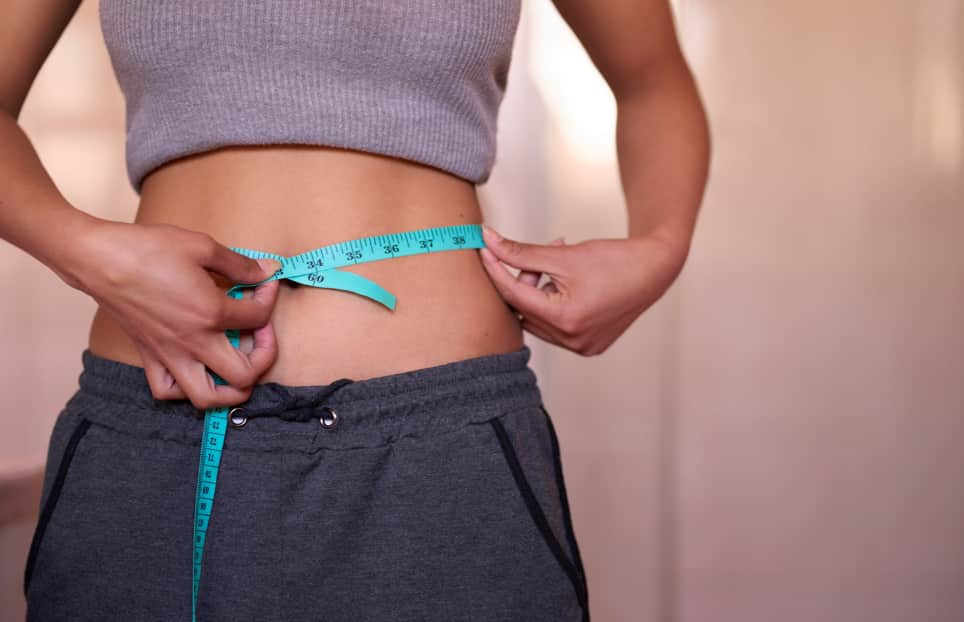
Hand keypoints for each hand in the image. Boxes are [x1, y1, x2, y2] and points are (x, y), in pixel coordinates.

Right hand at [68, 219, 281, 408]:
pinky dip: (186, 389)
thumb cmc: (148, 249)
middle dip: (265, 358)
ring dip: (230, 389)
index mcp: (210, 314)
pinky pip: (168, 390)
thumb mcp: (202, 246)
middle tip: (262, 333)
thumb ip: (240, 264)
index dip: (269, 297)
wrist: (99, 259)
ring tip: (236, 364)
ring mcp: (170, 355)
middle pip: (243, 375)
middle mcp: (193, 343)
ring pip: (207, 398)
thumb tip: (268, 271)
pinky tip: (196, 367)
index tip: (264, 282)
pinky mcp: (149, 357)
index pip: (258, 318)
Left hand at [479, 224, 687, 355]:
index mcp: (565, 319)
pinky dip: (552, 305)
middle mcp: (572, 340)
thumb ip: (522, 252)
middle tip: (535, 258)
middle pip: (524, 310)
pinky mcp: (588, 346)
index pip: (515, 295)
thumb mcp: (564, 254)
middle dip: (522, 281)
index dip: (496, 269)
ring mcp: (581, 346)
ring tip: (557, 269)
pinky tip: (566, 286)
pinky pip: (554, 327)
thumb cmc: (615, 259)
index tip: (484, 249)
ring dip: (537, 294)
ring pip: (537, 320)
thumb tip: (489, 240)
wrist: (654, 270)